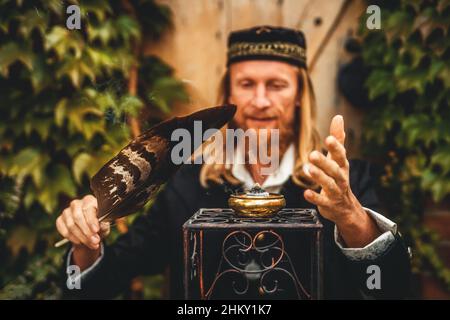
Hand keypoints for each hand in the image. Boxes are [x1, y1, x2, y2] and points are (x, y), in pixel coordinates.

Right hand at [56, 195, 109, 250]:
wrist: (89, 231)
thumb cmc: (99, 224)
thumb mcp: (104, 225)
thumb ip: (104, 225)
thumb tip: (102, 226)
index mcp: (89, 200)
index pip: (88, 209)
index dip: (91, 220)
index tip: (96, 230)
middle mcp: (76, 204)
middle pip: (77, 217)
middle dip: (86, 231)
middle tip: (94, 241)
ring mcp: (66, 211)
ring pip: (71, 225)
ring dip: (81, 237)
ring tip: (90, 243)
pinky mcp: (60, 220)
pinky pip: (64, 230)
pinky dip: (72, 238)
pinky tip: (80, 241)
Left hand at [303, 116, 379, 246]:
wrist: (345, 207)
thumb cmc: (339, 177)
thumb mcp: (339, 158)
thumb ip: (338, 139)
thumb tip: (338, 117)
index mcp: (342, 165)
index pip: (341, 155)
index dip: (335, 147)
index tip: (329, 139)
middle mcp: (341, 178)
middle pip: (334, 170)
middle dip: (324, 162)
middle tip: (312, 154)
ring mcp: (336, 192)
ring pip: (329, 184)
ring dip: (318, 177)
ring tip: (307, 169)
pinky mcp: (329, 204)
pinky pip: (322, 201)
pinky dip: (314, 198)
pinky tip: (305, 193)